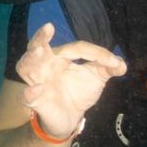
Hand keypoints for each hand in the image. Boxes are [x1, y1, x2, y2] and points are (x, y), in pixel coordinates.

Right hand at [15, 22, 125, 138]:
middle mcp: (46, 66)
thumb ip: (109, 68)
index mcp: (60, 57)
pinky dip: (29, 92)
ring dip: (31, 58)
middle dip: (40, 37)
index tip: (113, 62)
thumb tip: (122, 63)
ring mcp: (38, 82)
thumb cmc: (79, 92)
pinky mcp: (36, 101)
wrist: (70, 118)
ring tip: (39, 51)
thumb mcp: (96, 78)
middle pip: (36, 46)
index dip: (95, 52)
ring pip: (25, 67)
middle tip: (48, 28)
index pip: (75, 48)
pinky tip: (37, 89)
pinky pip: (27, 96)